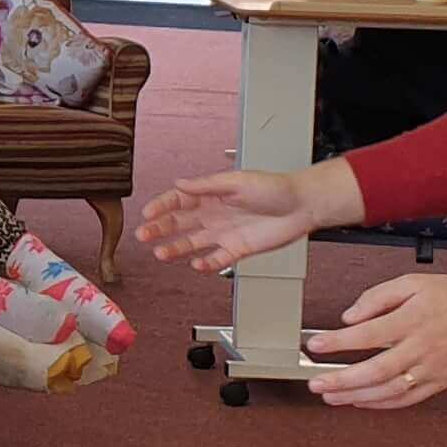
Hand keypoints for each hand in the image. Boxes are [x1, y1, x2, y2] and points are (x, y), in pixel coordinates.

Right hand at [136, 168, 328, 270]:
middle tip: (143, 235)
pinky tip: (196, 265)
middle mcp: (214, 213)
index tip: (148, 213)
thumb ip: (207, 185)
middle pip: (180, 222)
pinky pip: (216, 259)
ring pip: (192, 243)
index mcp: (212, 194)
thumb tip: (180, 183)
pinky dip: (205, 263)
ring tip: (161, 254)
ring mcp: (224, 232)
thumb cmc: (275, 188)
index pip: (179, 199)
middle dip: (160, 228)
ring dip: (175, 248)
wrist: (302, 206)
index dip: (162, 206)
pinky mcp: (237, 249)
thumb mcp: (237, 181)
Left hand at [303, 269, 446, 408]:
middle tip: (317, 382)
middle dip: (341, 379)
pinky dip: (383, 404)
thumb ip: (377, 296)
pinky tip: (362, 401)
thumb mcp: (412, 282)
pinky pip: (408, 399)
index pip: (367, 334)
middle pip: (375, 370)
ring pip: (389, 390)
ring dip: (356, 397)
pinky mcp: (440, 382)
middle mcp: (422, 347)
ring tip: (332, 397)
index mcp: (413, 320)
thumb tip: (350, 316)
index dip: (338, 342)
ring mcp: (431, 368)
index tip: (316, 345)